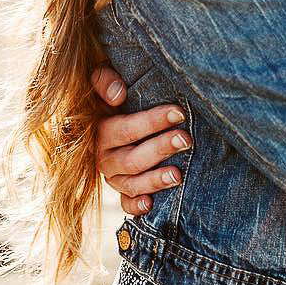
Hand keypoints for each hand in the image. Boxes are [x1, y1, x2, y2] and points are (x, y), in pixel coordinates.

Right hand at [90, 67, 189, 215]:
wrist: (105, 113)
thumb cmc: (113, 93)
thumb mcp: (101, 78)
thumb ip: (104, 81)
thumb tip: (118, 95)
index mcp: (100, 130)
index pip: (126, 128)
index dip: (152, 121)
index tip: (179, 113)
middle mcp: (104, 156)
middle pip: (132, 158)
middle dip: (160, 149)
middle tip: (185, 140)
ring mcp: (112, 176)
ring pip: (131, 183)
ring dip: (154, 180)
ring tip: (177, 176)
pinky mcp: (121, 189)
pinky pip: (125, 203)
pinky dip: (136, 206)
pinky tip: (150, 205)